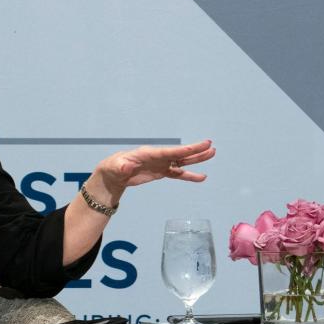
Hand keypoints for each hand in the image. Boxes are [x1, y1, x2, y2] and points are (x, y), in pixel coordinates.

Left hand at [86, 139, 215, 204]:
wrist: (113, 175)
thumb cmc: (112, 168)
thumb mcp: (114, 168)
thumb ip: (122, 166)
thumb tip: (128, 165)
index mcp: (148, 153)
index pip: (168, 152)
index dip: (182, 150)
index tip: (193, 148)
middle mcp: (158, 156)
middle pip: (180, 153)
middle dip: (195, 150)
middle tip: (210, 146)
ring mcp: (161, 164)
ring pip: (182, 161)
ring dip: (197, 159)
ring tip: (212, 154)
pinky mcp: (161, 172)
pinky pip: (178, 174)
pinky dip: (190, 176)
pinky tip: (202, 177)